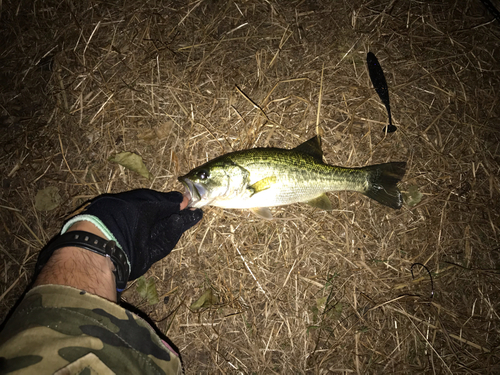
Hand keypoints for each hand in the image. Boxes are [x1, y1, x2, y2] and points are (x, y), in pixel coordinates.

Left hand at [65, 189, 201, 281]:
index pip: (156, 202)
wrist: (109, 242)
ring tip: (194, 214)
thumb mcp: (148, 202)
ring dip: (179, 221)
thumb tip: (184, 199)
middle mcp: (138, 222)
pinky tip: (181, 221)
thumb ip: (167, 202)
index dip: (172, 201)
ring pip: (165, 228)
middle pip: (163, 216)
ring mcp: (143, 238)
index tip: (187, 199)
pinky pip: (164, 241)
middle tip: (195, 208)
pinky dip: (173, 232)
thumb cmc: (124, 214)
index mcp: (132, 206)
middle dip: (179, 212)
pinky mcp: (149, 252)